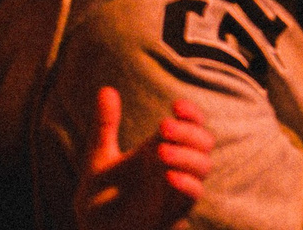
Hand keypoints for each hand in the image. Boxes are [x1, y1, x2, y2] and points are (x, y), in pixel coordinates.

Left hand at [74, 87, 213, 229]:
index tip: (175, 105)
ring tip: (161, 151)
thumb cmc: (100, 200)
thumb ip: (104, 127)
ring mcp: (175, 189)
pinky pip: (193, 195)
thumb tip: (106, 89)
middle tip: (162, 127)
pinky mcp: (172, 212)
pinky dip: (186, 183)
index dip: (192, 113)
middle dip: (189, 131)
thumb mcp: (98, 159)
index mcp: (160, 149)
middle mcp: (173, 167)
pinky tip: (167, 176)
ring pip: (204, 165)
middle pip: (204, 141)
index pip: (192, 124)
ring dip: (188, 155)